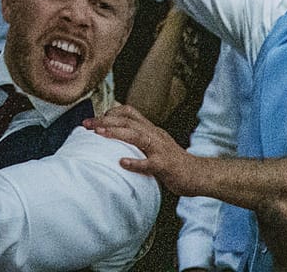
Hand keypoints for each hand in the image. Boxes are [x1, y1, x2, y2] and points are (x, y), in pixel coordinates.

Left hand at [86, 104, 203, 192]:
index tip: (95, 118)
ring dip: (117, 133)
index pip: (130, 112)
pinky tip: (122, 163)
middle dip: (105, 120)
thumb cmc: (175, 162)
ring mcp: (161, 150)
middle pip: (128, 122)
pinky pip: (149, 163)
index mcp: (152, 130)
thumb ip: (140, 139)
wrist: (200, 174)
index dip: (111, 112)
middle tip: (87, 124)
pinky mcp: (166, 166)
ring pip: (137, 136)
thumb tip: (116, 137)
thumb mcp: (156, 144)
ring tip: (99, 133)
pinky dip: (135, 162)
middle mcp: (155, 135)